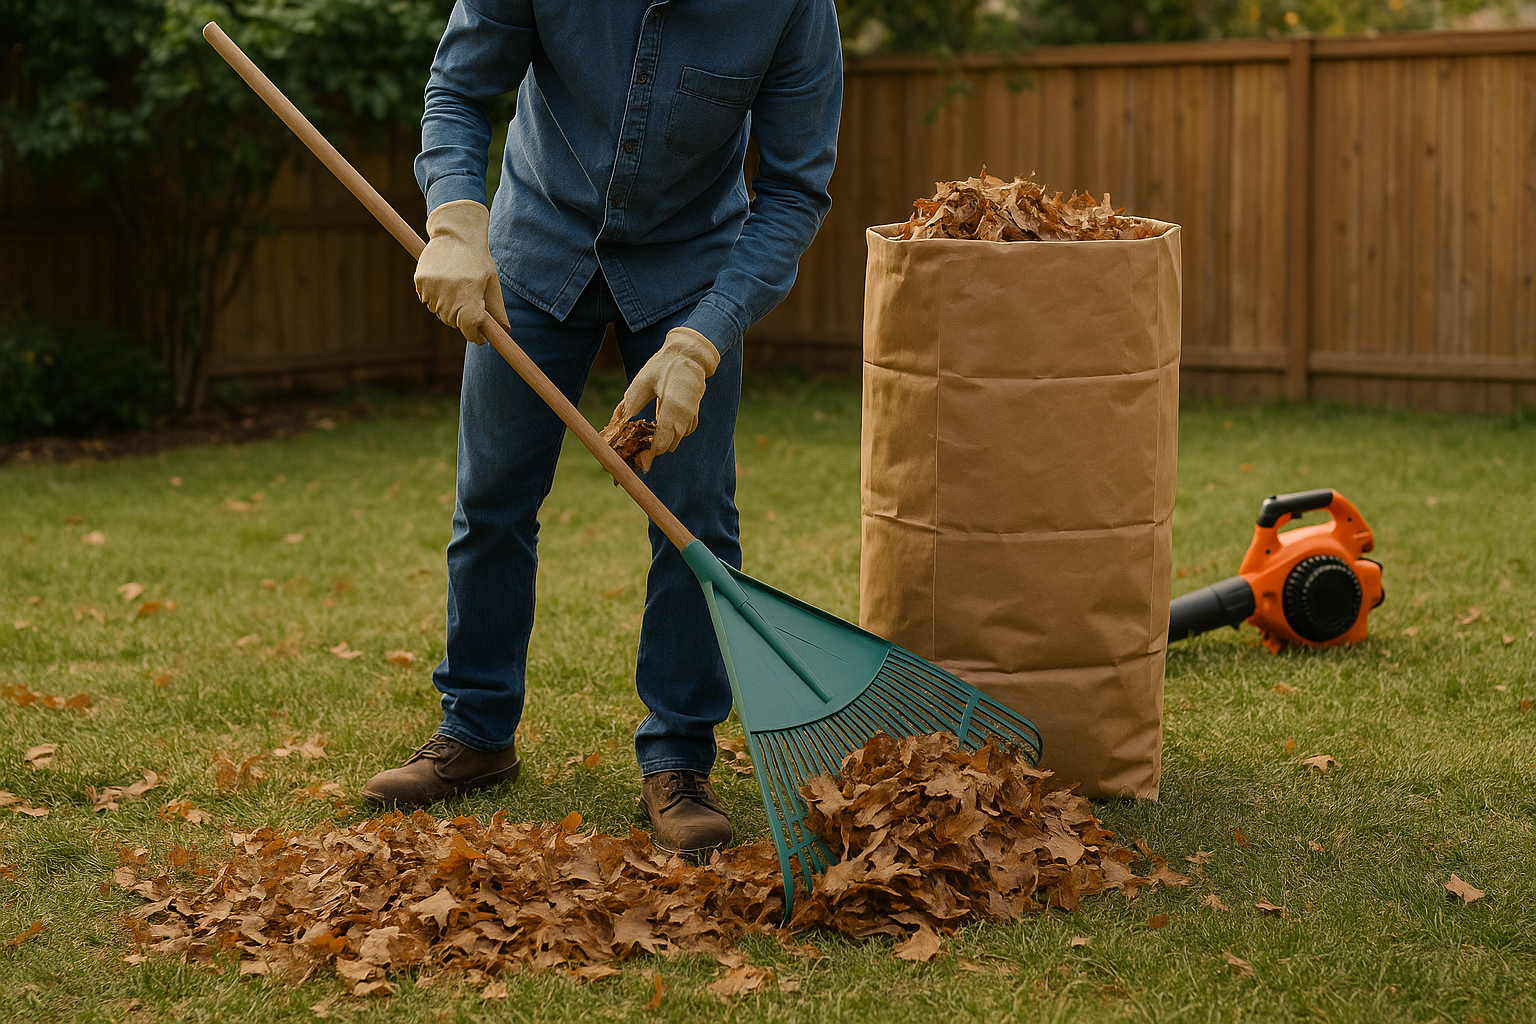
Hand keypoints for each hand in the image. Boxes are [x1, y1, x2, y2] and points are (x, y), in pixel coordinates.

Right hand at [414, 200, 508, 344]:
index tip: (480, 337)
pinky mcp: (420, 280)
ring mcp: (432, 286)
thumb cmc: (478, 260)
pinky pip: (427, 300)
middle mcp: (448, 291)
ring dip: (448, 308)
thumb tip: (504, 332)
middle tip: (470, 301)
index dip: (475, 335)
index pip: (469, 326)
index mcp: (469, 292)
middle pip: (454, 322)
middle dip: (463, 320)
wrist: (454, 232)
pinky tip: (444, 282)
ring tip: (457, 287)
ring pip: (439, 313)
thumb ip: (497, 309)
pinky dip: (435, 298)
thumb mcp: (492, 282)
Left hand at [623, 326, 719, 470]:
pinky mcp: (695, 411)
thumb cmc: (663, 365)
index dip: (650, 451)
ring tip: (650, 434)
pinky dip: (675, 431)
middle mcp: (684, 414)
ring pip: (679, 437)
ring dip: (666, 439)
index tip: (638, 452)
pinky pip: (686, 429)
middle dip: (656, 447)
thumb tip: (620, 421)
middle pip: (671, 444)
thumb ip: (632, 403)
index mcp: (671, 406)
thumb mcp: (642, 382)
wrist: (689, 354)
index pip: (662, 441)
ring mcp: (692, 413)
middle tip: (640, 444)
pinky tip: (663, 423)